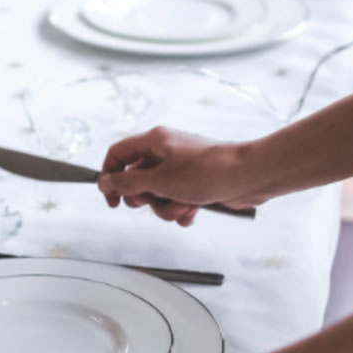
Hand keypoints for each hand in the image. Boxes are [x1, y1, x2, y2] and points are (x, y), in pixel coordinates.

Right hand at [97, 128, 268, 225]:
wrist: (248, 177)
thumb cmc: (208, 171)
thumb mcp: (160, 180)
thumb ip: (128, 183)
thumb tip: (104, 182)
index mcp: (154, 141)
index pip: (118, 154)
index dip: (110, 177)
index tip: (113, 200)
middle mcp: (166, 152)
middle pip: (137, 179)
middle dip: (145, 198)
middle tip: (155, 200)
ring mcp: (181, 169)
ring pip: (158, 195)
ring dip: (166, 207)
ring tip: (183, 206)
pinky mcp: (195, 184)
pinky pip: (176, 201)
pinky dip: (182, 210)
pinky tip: (193, 211)